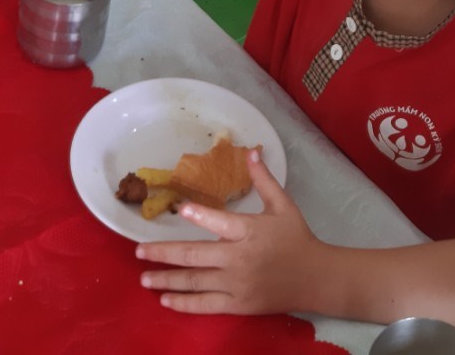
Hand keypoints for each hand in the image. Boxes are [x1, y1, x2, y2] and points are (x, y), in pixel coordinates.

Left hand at [136, 152, 321, 314]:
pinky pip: (206, 304)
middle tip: (139, 251)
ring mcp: (237, 284)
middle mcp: (240, 258)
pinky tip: (166, 299)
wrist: (315, 277)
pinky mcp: (238, 304)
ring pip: (196, 282)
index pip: (221, 222)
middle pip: (196, 256)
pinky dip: (185, 303)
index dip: (200, 216)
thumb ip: (263, 179)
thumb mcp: (282, 204)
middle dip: (164, 254)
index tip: (181, 211)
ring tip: (144, 277)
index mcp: (250, 230)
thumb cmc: (296, 236)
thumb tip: (251, 151)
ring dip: (167, 279)